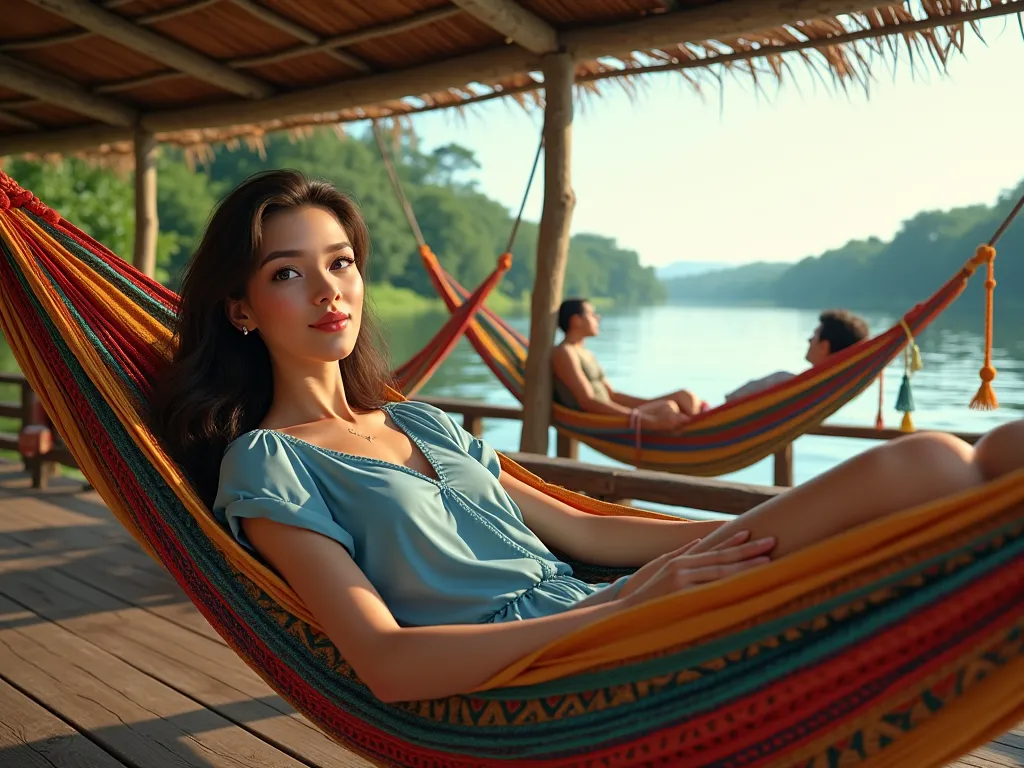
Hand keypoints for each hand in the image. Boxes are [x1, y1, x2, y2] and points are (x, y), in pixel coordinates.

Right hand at [617, 531, 774, 606]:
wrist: (624, 612)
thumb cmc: (644, 595)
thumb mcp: (659, 568)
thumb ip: (679, 554)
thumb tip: (696, 541)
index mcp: (680, 561)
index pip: (714, 550)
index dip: (735, 543)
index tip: (754, 535)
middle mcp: (682, 566)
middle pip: (722, 557)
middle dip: (749, 550)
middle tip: (773, 541)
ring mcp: (682, 579)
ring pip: (721, 571)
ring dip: (747, 566)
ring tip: (769, 562)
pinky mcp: (681, 593)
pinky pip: (712, 588)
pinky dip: (731, 585)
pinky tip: (748, 584)